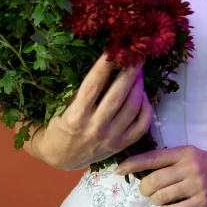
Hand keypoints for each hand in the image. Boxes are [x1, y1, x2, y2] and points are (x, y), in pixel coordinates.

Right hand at [40, 54, 152, 170]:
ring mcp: (110, 139)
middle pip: (118, 95)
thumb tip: (108, 66)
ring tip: (139, 71)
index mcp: (76, 116)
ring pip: (132, 108)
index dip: (105, 65)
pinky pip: (141, 126)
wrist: (61, 158)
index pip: (93, 85)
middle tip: (137, 54)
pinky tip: (144, 95)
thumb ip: (84, 92)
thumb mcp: (63, 107)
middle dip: (129, 72)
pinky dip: (146, 108)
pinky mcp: (121, 146)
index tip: (114, 48)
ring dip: (139, 86)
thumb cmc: (60, 126)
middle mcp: (95, 128)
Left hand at [115, 145, 206, 206]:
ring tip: (161, 200)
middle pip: (153, 181)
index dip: (132, 164)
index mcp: (184, 152)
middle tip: (148, 192)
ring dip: (155, 201)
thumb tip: (143, 172)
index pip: (152, 157)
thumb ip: (171, 161)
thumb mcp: (193, 155)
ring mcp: (196, 186)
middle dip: (144, 189)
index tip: (119, 170)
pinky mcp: (202, 203)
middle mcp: (189, 167)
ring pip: (160, 197)